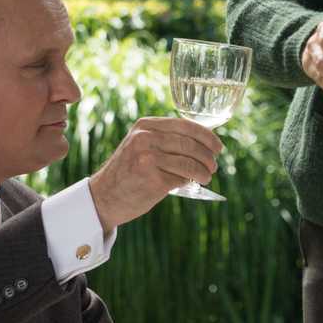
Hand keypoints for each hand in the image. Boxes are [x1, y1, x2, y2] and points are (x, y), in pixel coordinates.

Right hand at [89, 117, 223, 230]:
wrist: (104, 197)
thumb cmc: (128, 171)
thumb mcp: (140, 145)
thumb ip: (164, 139)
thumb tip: (203, 143)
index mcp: (145, 126)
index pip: (185, 125)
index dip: (206, 136)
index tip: (218, 146)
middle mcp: (145, 140)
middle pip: (190, 144)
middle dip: (207, 156)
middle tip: (214, 165)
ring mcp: (148, 159)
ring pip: (189, 162)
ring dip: (203, 171)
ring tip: (207, 176)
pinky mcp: (152, 180)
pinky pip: (181, 179)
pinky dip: (190, 181)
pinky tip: (192, 183)